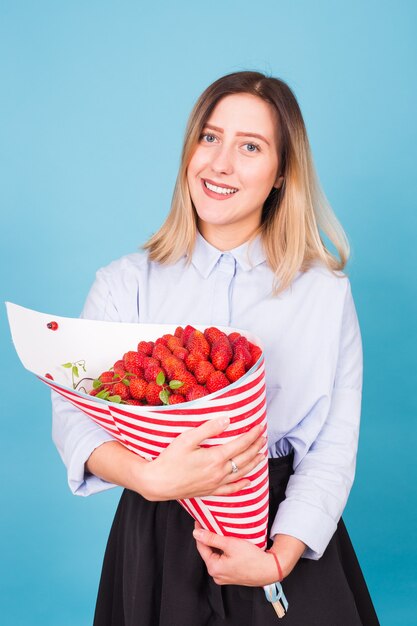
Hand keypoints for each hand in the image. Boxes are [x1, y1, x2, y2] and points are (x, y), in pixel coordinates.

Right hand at [140, 417, 265, 500]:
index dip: (252, 435)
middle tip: (264, 437)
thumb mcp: (187, 438)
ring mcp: (215, 484)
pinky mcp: (210, 491)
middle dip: (256, 447)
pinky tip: (249, 481)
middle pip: (244, 458)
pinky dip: (242, 485)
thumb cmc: (170, 459)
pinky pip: (231, 490)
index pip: (240, 444)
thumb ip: (208, 429)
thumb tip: (227, 420)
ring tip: (262, 455)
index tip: (260, 427)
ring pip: (241, 473)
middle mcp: (219, 472)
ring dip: (254, 463)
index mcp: (215, 458)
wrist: (157, 483)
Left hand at [193, 521, 277, 585]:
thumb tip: (196, 533)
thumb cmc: (252, 558)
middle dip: (209, 538)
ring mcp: (223, 577)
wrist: (269, 569)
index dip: (200, 532)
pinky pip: (222, 561)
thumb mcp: (230, 544)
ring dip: (216, 545)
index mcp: (214, 568)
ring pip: (215, 556)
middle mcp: (216, 575)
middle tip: (211, 524)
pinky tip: (228, 544)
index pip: (201, 546)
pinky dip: (223, 552)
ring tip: (220, 532)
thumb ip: (212, 538)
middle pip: (208, 552)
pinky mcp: (230, 576)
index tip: (199, 521)